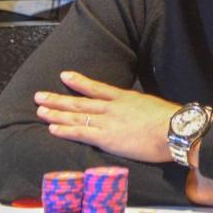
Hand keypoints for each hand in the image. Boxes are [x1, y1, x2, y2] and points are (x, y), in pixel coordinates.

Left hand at [35, 72, 179, 162]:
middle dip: (58, 99)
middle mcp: (112, 107)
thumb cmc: (170, 121)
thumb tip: (140, 113)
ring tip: (41, 110)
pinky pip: (81, 132)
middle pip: (80, 101)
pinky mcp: (106, 137)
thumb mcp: (153, 107)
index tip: (65, 76)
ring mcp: (107, 121)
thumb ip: (141, 109)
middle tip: (40, 96)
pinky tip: (53, 128)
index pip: (97, 88)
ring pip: (76, 115)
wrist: (173, 129)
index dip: (79, 82)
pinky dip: (65, 129)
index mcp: (124, 98)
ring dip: (57, 112)